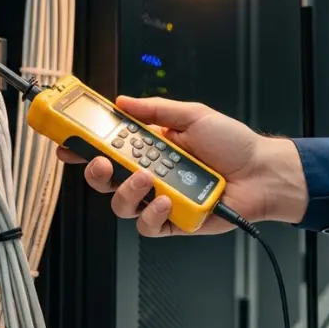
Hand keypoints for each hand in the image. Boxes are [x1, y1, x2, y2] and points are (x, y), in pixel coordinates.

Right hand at [57, 96, 308, 237]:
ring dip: (127, 191)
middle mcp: (151, 176)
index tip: (66, 142)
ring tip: (148, 179)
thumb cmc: (233, 144)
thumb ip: (157, 109)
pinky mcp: (174, 222)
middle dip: (95, 173)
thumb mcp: (194, 115)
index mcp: (151, 149)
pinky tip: (165, 199)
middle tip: (101, 163)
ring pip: (122, 205)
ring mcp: (160, 200)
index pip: (109, 148)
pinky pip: (148, 225)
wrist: (262, 172)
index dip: (84, 147)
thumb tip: (123, 101)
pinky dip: (152, 213)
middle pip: (106, 180)